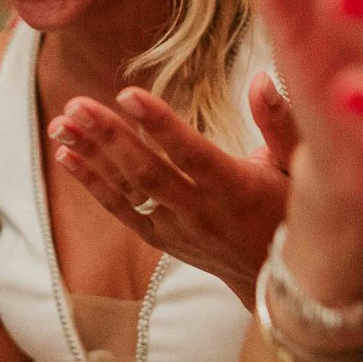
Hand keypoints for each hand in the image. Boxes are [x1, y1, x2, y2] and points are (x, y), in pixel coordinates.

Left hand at [49, 81, 294, 304]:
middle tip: (77, 104)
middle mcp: (202, 211)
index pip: (192, 154)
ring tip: (61, 124)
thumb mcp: (301, 169)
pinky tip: (66, 157)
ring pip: (128, 189)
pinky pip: (122, 210)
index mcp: (236, 188)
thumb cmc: (294, 212)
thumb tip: (259, 78)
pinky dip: (93, 183)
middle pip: (148, 172)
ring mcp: (177, 228)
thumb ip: (281, 122)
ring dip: (92, 155)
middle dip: (110, 137)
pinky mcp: (162, 238)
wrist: (282, 283)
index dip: (160, 126)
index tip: (127, 94)